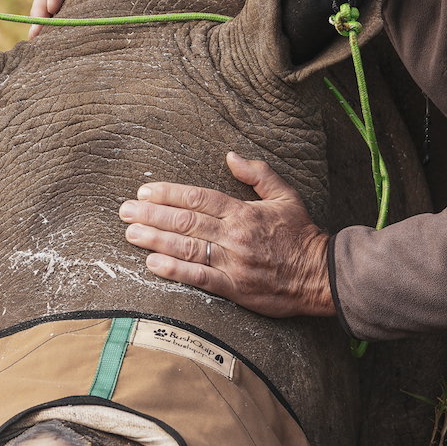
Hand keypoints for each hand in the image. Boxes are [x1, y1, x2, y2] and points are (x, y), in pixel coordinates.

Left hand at [120, 153, 333, 317]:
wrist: (321, 274)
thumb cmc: (301, 235)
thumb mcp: (285, 195)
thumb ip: (257, 174)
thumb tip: (231, 156)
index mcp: (243, 212)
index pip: (198, 198)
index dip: (168, 193)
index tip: (145, 190)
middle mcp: (235, 235)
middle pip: (186, 221)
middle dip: (152, 214)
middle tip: (125, 210)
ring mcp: (234, 263)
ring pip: (188, 248)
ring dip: (155, 239)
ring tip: (130, 233)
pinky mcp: (236, 289)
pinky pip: (200, 278)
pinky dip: (175, 271)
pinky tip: (153, 263)